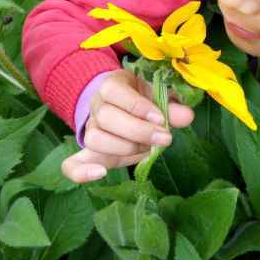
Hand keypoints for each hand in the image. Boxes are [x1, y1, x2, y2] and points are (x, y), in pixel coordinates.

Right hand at [61, 68, 194, 183]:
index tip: (161, 119)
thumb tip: (187, 116)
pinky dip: (80, 172)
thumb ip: (171, 105)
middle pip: (106, 118)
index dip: (138, 107)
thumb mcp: (157, 94)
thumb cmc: (143, 97)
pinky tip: (99, 174)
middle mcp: (96, 106)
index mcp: (111, 85)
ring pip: (95, 139)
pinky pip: (72, 164)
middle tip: (164, 138)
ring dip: (124, 148)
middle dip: (138, 131)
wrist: (122, 103)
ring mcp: (90, 129)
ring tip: (149, 150)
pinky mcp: (88, 153)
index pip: (116, 93)